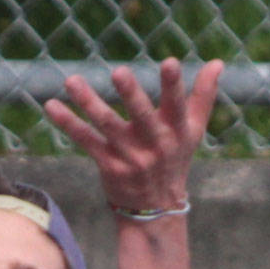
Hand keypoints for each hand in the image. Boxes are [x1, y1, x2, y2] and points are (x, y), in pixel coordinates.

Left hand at [43, 58, 222, 213]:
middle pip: (142, 116)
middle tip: (119, 72)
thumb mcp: (194, 130)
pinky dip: (68, 123)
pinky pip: (85, 140)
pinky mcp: (108, 164)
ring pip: (107, 125)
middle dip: (131, 94)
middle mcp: (154, 143)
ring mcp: (129, 155)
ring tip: (72, 80)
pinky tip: (51, 105)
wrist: (156, 206)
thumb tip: (218, 62)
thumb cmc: (175, 157)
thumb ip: (204, 95)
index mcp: (177, 131)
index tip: (170, 62)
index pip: (177, 105)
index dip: (173, 85)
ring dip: (88, 102)